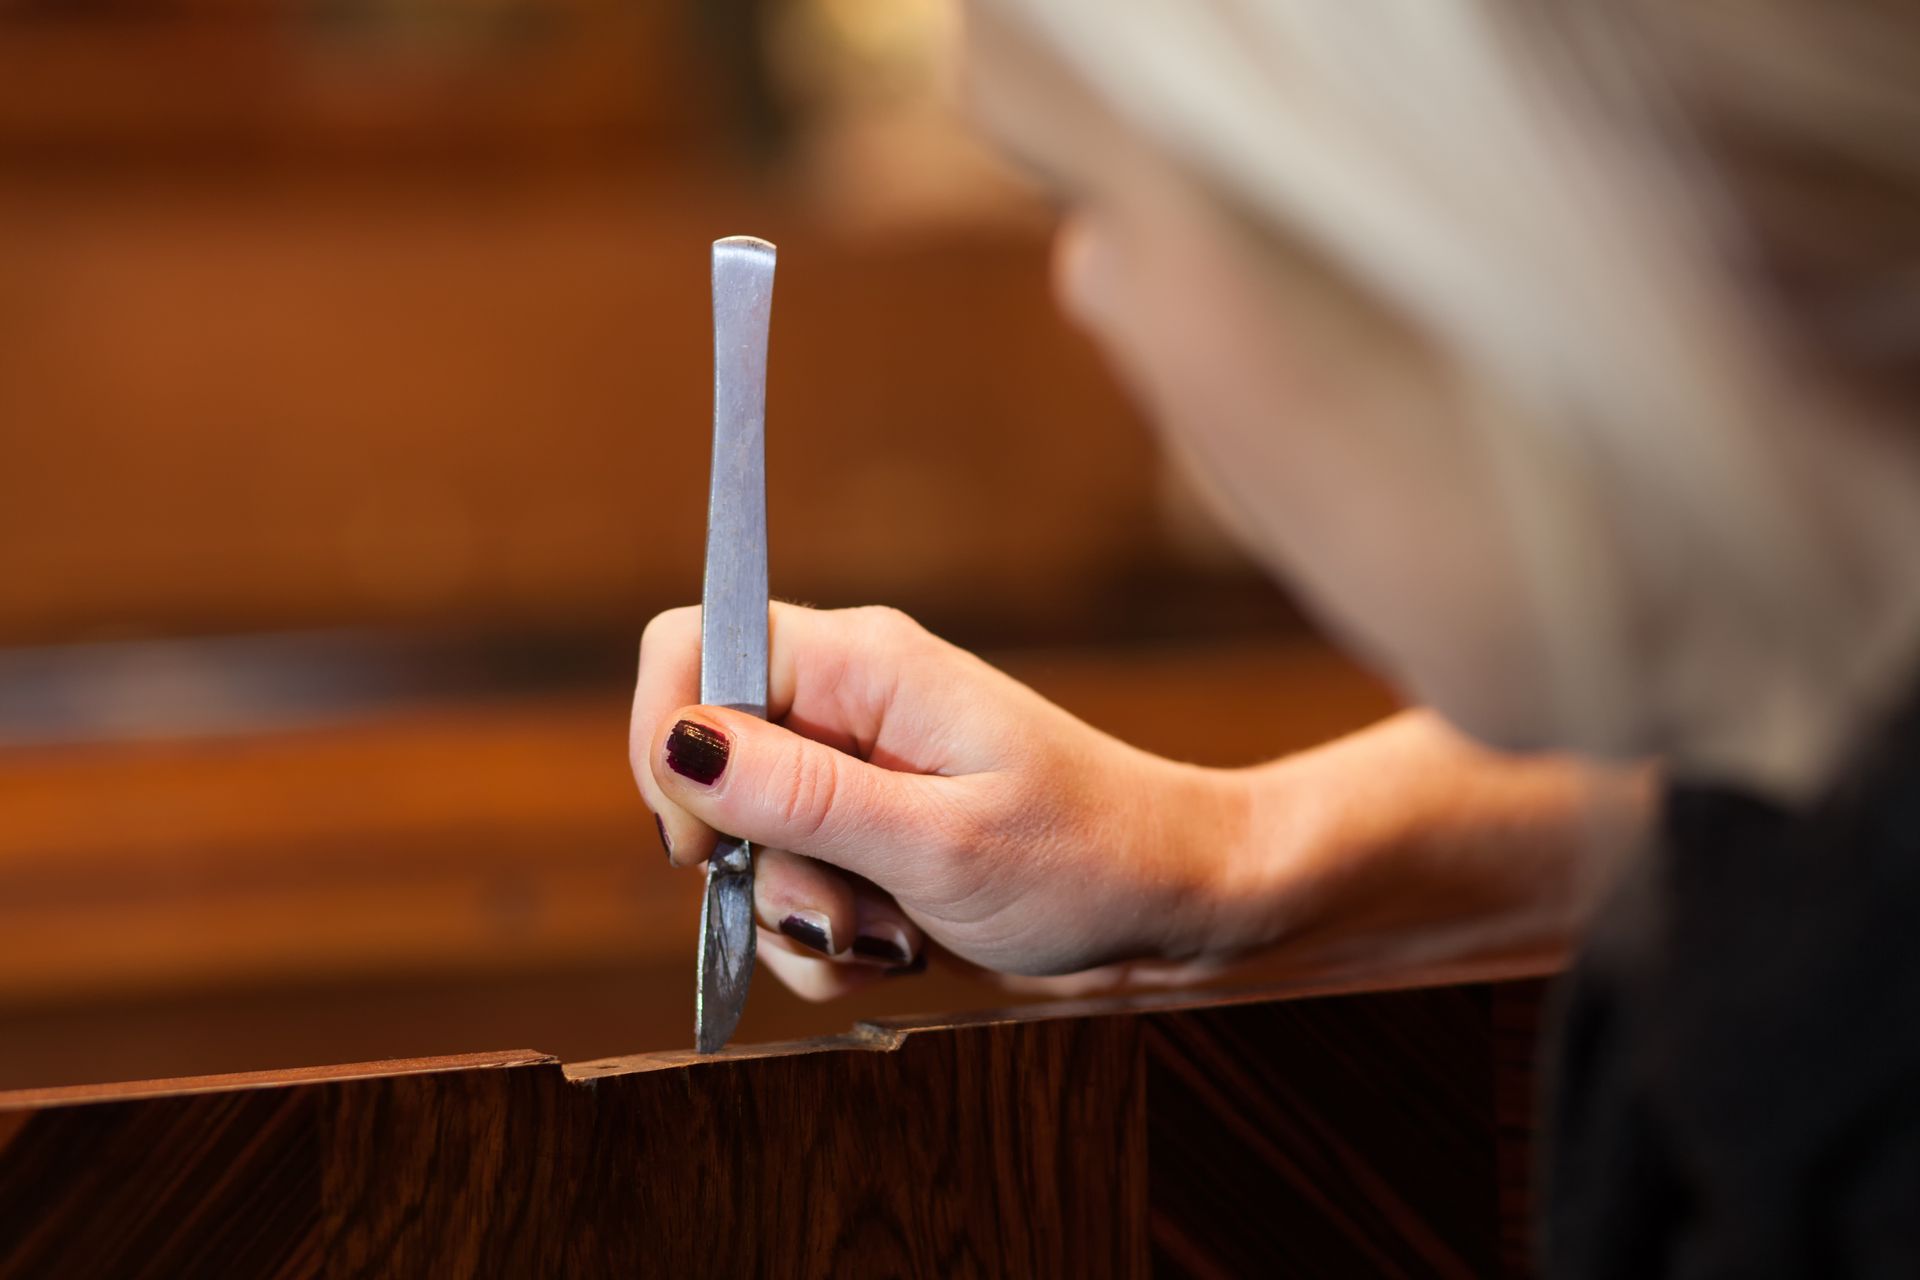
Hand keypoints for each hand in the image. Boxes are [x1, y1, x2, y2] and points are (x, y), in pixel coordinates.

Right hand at [629, 604, 1246, 1001]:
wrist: (1175, 911)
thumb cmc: (1086, 858)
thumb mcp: (940, 840)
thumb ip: (801, 795)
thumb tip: (677, 742)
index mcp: (864, 664)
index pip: (694, 643)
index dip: (667, 737)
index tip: (707, 841)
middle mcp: (846, 708)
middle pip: (705, 766)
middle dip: (751, 864)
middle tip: (837, 908)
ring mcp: (853, 780)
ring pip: (744, 851)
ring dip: (799, 919)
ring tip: (899, 934)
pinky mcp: (866, 844)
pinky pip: (789, 898)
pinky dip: (828, 945)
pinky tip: (906, 948)